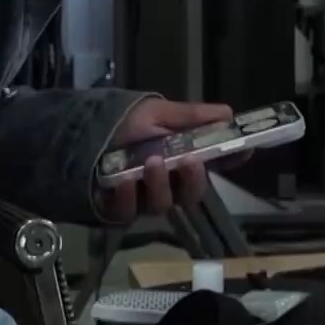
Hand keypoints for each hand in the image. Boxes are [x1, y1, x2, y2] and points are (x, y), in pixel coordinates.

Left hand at [98, 99, 243, 220]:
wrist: (78, 131)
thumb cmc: (123, 123)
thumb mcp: (156, 112)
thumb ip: (190, 117)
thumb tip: (228, 113)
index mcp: (182, 160)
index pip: (215, 165)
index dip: (232, 160)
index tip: (245, 150)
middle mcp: (168, 184)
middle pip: (191, 194)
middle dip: (194, 180)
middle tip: (190, 161)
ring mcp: (143, 199)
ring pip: (162, 205)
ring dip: (160, 184)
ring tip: (153, 163)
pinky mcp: (118, 210)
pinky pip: (127, 212)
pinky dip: (128, 196)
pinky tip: (124, 180)